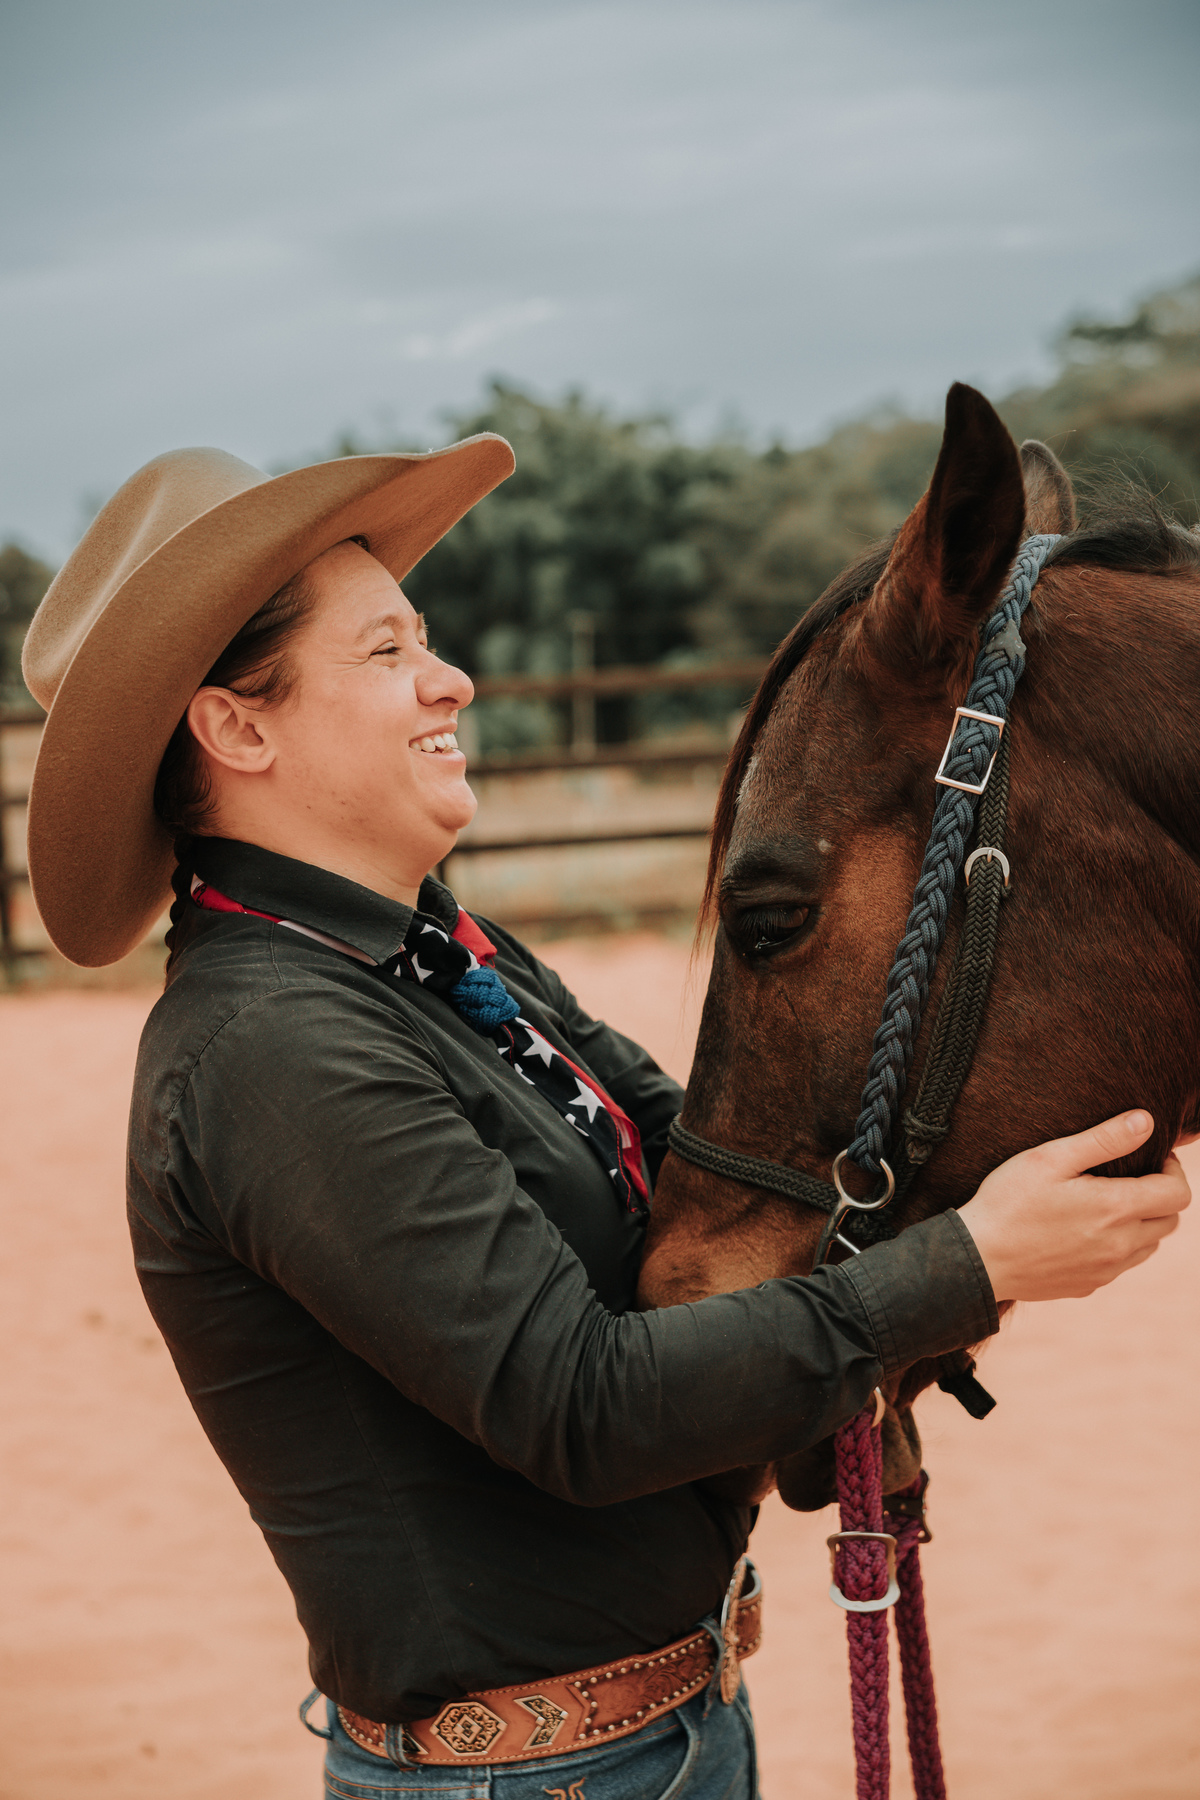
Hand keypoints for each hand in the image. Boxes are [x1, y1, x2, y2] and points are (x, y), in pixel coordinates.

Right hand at [958, 1111, 1190, 1302]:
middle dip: (1161, 1195)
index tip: (1152, 1157)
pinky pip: (1120, 1265)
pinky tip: (1085, 1229)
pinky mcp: (1089, 1285)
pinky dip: (1118, 1245)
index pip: (1178, 1193)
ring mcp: (1106, 1270)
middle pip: (1171, 1221)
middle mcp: (1120, 1245)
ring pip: (1149, 1245)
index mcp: (1116, 1209)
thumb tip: (1147, 1122)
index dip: (1173, 1170)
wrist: (977, 1258)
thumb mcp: (1051, 1158)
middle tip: (1131, 1177)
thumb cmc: (1008, 1202)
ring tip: (1108, 1202)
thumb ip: (1104, 1139)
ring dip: (1143, 1222)